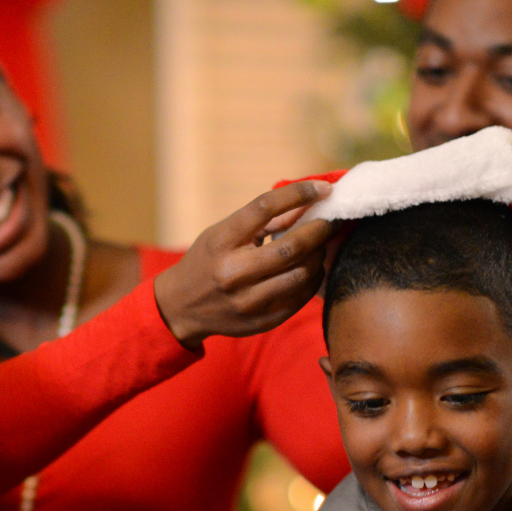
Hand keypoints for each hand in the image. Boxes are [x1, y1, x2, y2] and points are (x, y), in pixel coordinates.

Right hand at [153, 181, 334, 346]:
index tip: (323, 188)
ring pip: (302, 274)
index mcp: (221, 242)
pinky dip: (313, 279)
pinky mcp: (260, 322)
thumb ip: (261, 221)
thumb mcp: (222, 234)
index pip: (265, 207)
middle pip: (292, 246)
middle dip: (320, 230)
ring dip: (319, 256)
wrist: (180, 308)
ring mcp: (248, 301)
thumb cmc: (207, 261)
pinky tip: (312, 270)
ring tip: (320, 247)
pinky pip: (300, 298)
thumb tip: (307, 204)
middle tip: (331, 221)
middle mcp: (233, 273)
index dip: (299, 193)